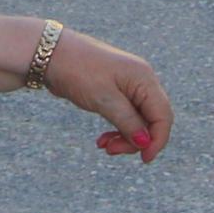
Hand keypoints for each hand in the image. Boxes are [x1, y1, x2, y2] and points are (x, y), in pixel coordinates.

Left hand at [36, 29, 171, 160]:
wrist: (50, 53)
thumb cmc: (78, 71)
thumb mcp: (103, 99)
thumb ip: (127, 121)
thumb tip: (145, 142)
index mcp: (144, 79)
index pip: (163, 115)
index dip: (157, 140)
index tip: (144, 159)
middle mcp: (141, 81)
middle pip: (152, 119)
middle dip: (137, 140)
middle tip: (111, 151)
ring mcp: (128, 85)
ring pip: (138, 120)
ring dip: (125, 137)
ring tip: (104, 145)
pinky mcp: (115, 91)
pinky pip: (125, 115)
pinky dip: (117, 129)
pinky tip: (102, 139)